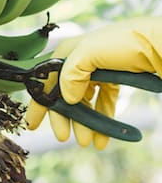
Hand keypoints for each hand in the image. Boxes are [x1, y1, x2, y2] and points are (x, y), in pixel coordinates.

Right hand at [26, 17, 161, 148]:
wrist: (161, 42)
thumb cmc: (127, 41)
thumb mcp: (91, 52)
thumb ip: (71, 74)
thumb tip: (65, 97)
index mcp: (69, 52)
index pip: (46, 81)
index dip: (39, 103)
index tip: (33, 124)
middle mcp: (80, 61)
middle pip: (64, 95)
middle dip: (63, 118)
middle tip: (64, 137)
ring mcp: (98, 71)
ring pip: (84, 102)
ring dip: (84, 122)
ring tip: (86, 141)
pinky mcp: (115, 79)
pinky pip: (103, 103)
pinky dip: (102, 120)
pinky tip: (102, 137)